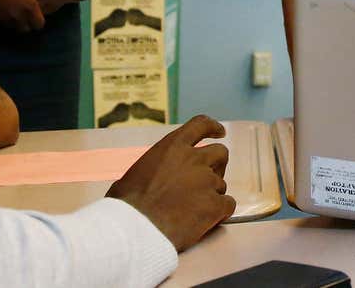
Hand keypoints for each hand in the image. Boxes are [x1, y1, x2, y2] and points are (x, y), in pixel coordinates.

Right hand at [0, 0, 45, 32]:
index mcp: (29, 5)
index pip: (39, 24)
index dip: (38, 20)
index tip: (35, 14)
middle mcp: (17, 16)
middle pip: (26, 29)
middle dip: (26, 23)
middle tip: (23, 14)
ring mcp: (3, 18)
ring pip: (12, 28)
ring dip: (14, 22)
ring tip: (11, 11)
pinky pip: (0, 23)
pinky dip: (2, 19)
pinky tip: (0, 9)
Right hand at [108, 114, 236, 250]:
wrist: (134, 229)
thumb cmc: (127, 204)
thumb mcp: (137, 172)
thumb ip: (156, 167)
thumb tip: (153, 178)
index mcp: (172, 147)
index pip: (200, 125)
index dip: (213, 127)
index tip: (220, 131)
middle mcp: (194, 159)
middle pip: (220, 153)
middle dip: (218, 165)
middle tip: (210, 179)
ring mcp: (207, 181)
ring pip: (221, 184)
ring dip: (212, 194)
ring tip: (194, 210)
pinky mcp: (214, 205)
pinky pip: (228, 205)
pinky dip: (220, 213)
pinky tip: (208, 221)